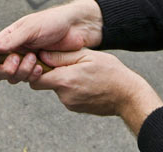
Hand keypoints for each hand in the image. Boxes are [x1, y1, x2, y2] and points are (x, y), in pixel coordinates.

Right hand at [0, 0, 103, 83]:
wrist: (76, 28)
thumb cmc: (52, 22)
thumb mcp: (30, 28)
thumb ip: (11, 39)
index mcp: (7, 39)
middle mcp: (14, 52)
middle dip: (6, 69)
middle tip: (17, 59)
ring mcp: (26, 62)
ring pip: (14, 78)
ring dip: (22, 72)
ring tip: (34, 58)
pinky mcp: (39, 71)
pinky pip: (30, 81)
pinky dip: (33, 76)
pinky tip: (41, 67)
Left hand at [29, 48, 162, 128]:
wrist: (128, 96)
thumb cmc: (111, 72)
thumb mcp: (87, 56)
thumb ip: (62, 56)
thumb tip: (42, 55)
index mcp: (65, 81)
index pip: (35, 77)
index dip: (34, 68)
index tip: (40, 59)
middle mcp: (65, 95)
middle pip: (44, 83)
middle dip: (49, 72)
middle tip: (63, 61)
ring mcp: (70, 104)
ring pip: (56, 88)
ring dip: (62, 78)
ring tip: (80, 70)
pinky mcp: (76, 108)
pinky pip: (66, 94)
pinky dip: (70, 86)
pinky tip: (85, 80)